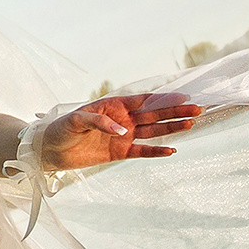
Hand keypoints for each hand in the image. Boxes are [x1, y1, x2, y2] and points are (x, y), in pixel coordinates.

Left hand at [38, 93, 200, 171]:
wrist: (50, 150)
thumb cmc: (61, 129)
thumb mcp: (76, 120)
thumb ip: (99, 121)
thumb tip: (122, 130)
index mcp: (114, 105)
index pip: (144, 100)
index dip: (164, 98)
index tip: (183, 95)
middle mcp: (123, 119)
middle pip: (155, 115)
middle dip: (176, 112)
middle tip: (197, 109)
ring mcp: (123, 136)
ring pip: (153, 132)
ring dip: (171, 129)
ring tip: (191, 125)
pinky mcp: (119, 153)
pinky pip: (142, 151)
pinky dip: (156, 152)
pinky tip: (172, 151)